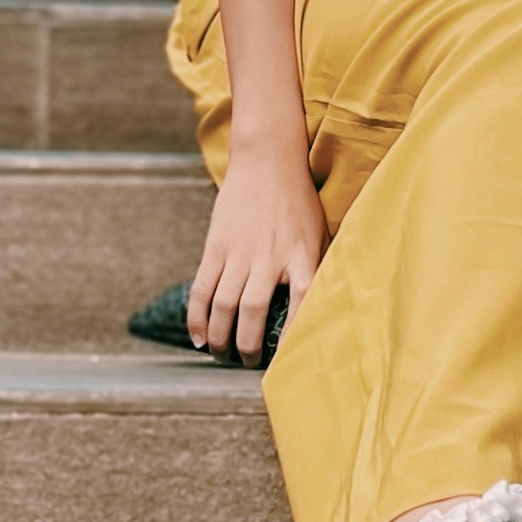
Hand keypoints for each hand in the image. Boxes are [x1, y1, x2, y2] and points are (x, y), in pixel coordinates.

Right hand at [187, 144, 325, 363]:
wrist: (267, 159)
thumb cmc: (298, 200)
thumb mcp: (320, 232)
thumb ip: (319, 267)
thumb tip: (325, 307)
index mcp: (303, 255)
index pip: (304, 301)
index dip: (295, 334)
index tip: (289, 361)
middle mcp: (270, 257)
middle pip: (254, 312)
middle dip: (248, 346)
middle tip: (247, 362)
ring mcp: (240, 252)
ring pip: (223, 306)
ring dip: (220, 338)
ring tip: (222, 354)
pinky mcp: (216, 246)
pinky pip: (202, 289)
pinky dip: (197, 318)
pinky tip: (199, 338)